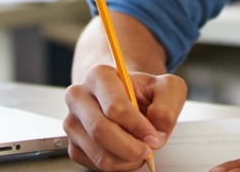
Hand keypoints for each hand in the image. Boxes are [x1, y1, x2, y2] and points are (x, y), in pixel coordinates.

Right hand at [64, 64, 186, 170]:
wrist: (127, 98)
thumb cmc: (143, 92)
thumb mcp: (166, 88)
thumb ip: (167, 105)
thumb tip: (156, 132)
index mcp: (99, 76)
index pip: (114, 107)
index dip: (137, 126)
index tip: (154, 135)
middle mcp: (79, 97)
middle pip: (100, 131)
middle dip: (130, 147)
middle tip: (148, 150)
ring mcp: (72, 122)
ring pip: (99, 153)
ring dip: (127, 159)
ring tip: (140, 150)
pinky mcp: (73, 145)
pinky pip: (96, 164)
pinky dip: (118, 166)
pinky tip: (127, 154)